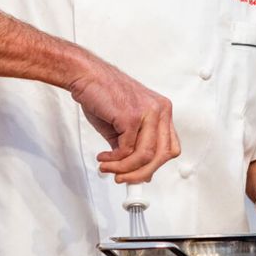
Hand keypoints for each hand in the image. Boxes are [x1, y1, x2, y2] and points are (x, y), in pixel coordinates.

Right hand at [69, 62, 180, 182]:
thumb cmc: (102, 95)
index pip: (169, 147)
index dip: (155, 165)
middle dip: (141, 173)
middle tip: (123, 179)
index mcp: (161, 110)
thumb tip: (138, 171)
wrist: (86, 76)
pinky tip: (104, 158)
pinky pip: (127, 150)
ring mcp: (147, 112)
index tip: (139, 175)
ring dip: (125, 169)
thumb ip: (132, 145)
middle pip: (161, 155)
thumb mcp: (122, 125)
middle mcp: (159, 110)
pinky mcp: (131, 116)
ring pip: (145, 156)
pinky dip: (114, 160)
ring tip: (109, 169)